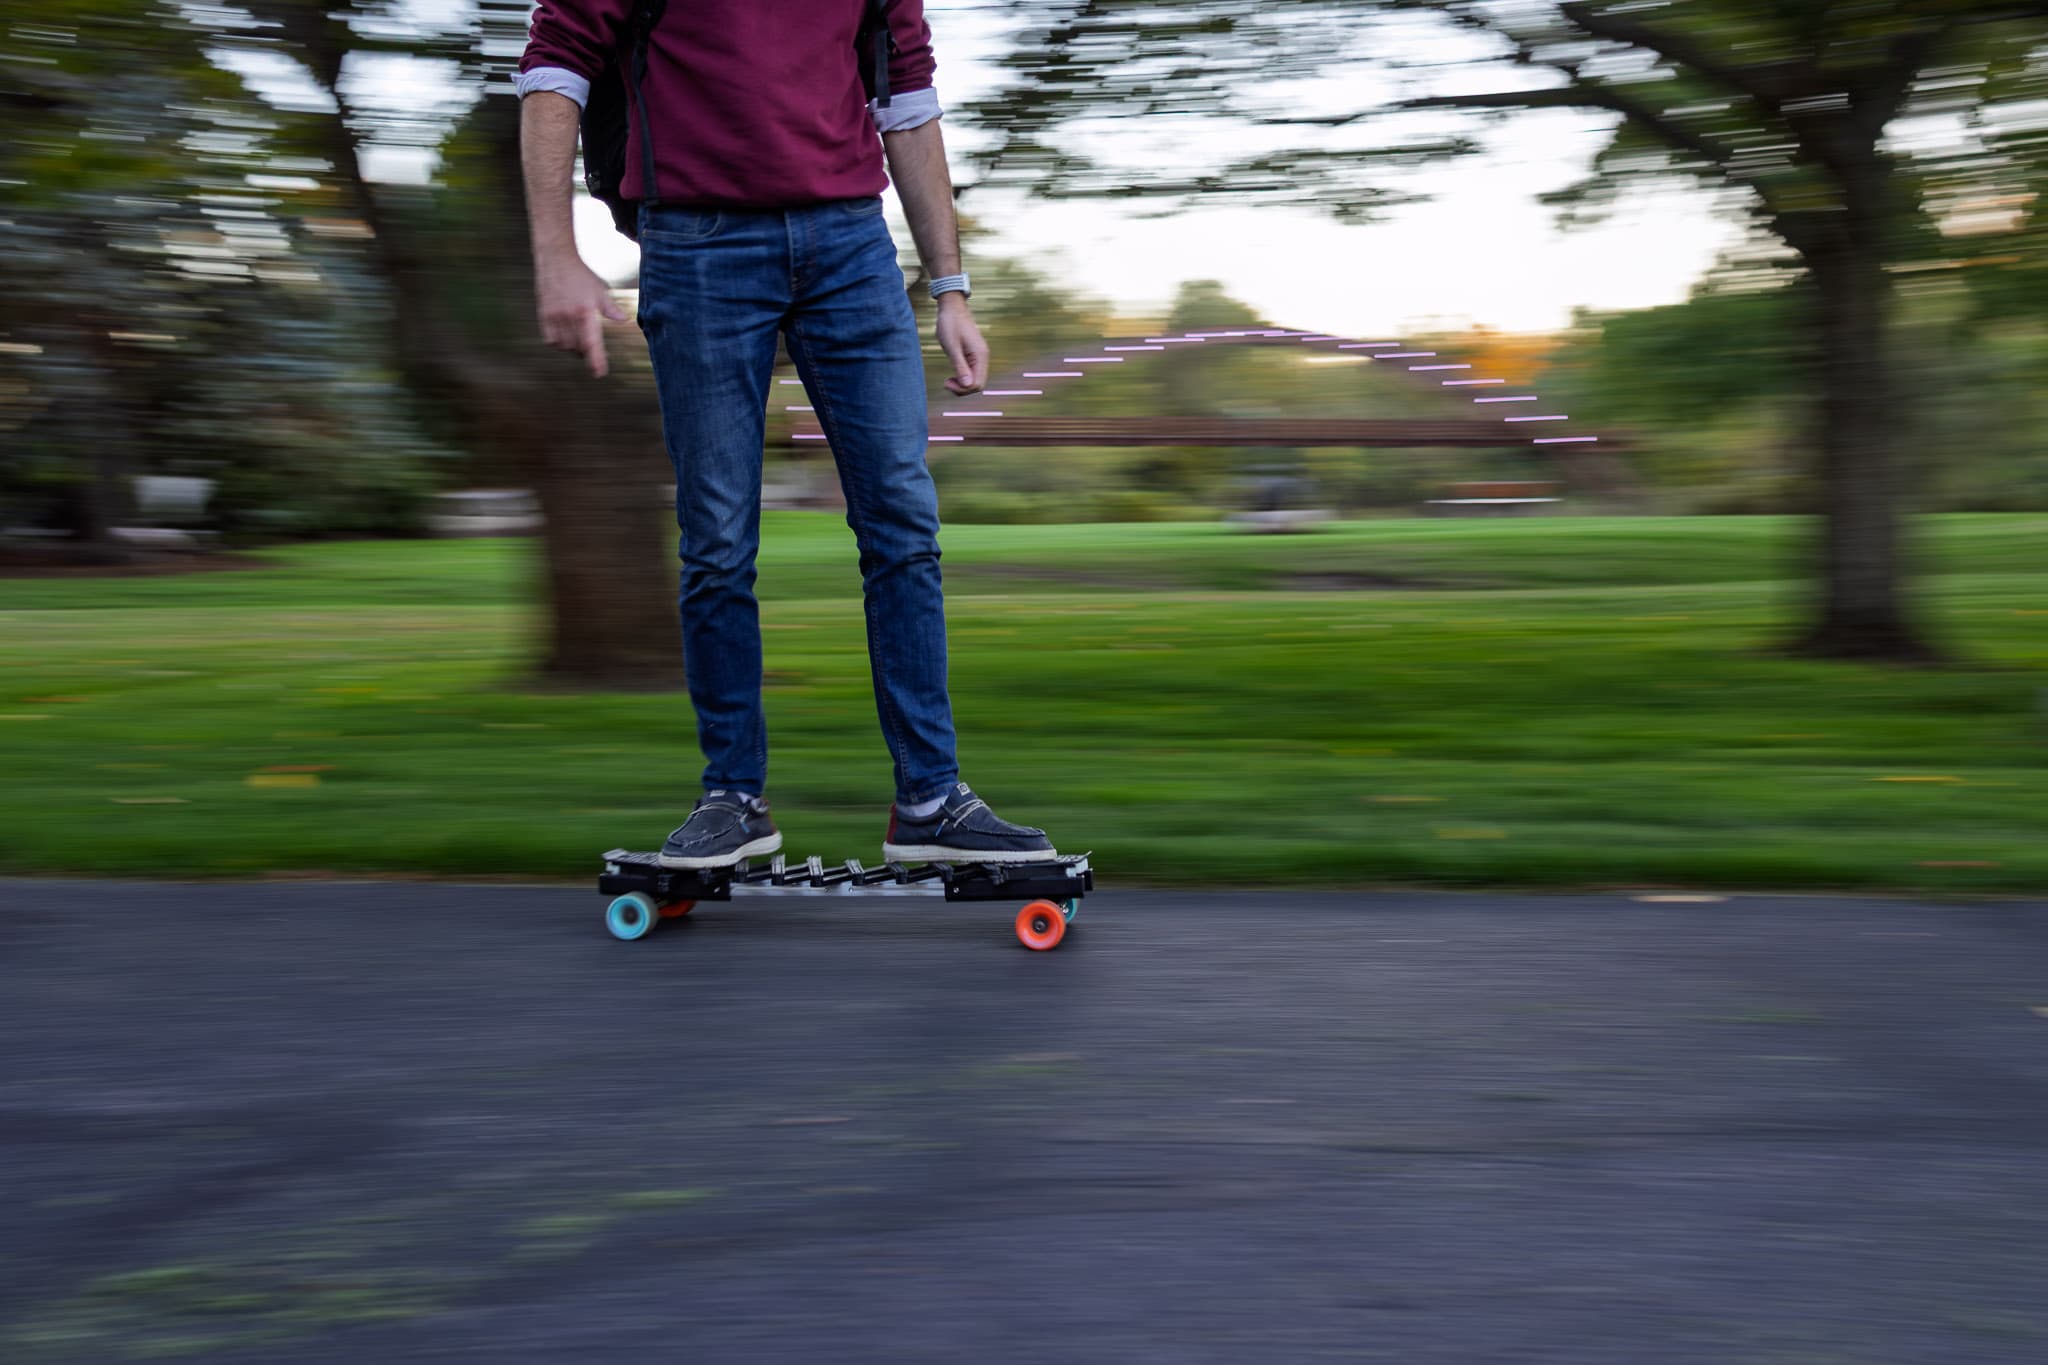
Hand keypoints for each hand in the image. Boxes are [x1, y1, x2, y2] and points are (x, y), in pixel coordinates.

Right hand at [535, 253, 626, 377]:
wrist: (556, 259)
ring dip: (573, 349)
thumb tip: (624, 320)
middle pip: (578, 347)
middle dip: (587, 353)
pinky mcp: (543, 314)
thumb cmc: (581, 276)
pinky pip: (550, 340)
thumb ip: (611, 308)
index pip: (592, 342)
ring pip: (564, 346)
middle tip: (593, 354)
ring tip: (580, 344)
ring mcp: (554, 316)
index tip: (599, 373)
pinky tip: (566, 339)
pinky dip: (559, 344)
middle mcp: (568, 315)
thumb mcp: (600, 290)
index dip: (596, 360)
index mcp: (585, 311)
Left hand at [935, 294, 987, 395]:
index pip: (978, 384)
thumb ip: (960, 366)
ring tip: (948, 380)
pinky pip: (971, 372)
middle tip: (946, 383)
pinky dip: (962, 377)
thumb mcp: (952, 347)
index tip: (947, 382)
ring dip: (962, 384)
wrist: (952, 307)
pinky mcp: (973, 355)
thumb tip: (968, 386)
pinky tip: (952, 373)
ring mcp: (979, 356)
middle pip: (978, 384)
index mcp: (980, 355)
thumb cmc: (950, 323)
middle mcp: (983, 357)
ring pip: (975, 379)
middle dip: (963, 388)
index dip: (963, 389)